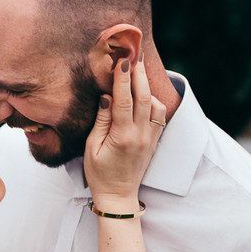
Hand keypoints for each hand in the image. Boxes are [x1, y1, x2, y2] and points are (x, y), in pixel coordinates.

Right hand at [84, 52, 165, 210]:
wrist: (118, 195)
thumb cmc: (99, 173)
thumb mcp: (91, 148)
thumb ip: (101, 121)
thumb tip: (107, 96)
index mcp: (122, 137)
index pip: (124, 100)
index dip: (123, 78)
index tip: (123, 60)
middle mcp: (140, 135)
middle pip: (144, 97)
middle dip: (139, 74)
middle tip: (134, 55)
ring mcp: (151, 138)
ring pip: (156, 104)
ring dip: (147, 86)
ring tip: (138, 73)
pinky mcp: (155, 140)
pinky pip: (159, 115)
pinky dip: (153, 100)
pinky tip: (144, 94)